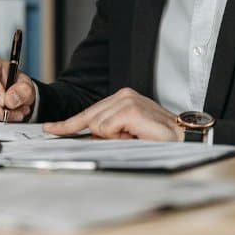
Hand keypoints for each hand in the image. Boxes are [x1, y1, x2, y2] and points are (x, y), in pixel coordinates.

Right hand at [0, 54, 35, 121]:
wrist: (15, 93)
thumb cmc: (17, 84)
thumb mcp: (27, 84)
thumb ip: (23, 90)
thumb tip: (10, 100)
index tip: (5, 102)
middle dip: (0, 110)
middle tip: (16, 113)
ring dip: (0, 115)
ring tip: (15, 112)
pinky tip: (4, 113)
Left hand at [43, 88, 182, 140]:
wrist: (184, 138)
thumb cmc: (159, 138)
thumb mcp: (128, 134)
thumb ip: (108, 132)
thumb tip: (86, 138)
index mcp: (121, 98)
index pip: (89, 112)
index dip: (68, 124)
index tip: (50, 129)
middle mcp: (122, 95)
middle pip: (89, 119)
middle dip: (99, 135)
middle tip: (125, 138)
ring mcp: (125, 100)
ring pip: (97, 125)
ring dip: (114, 138)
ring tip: (134, 136)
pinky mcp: (129, 109)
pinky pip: (106, 129)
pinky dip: (119, 137)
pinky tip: (135, 134)